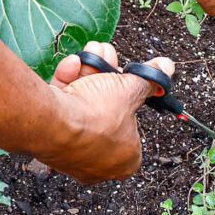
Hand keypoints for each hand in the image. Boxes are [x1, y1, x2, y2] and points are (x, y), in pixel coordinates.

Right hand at [40, 41, 174, 183]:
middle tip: (108, 56)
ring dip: (88, 74)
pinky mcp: (49, 141)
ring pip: (83, 106)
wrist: (49, 124)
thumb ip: (149, 80)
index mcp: (126, 161)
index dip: (130, 97)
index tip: (128, 76)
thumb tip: (165, 68)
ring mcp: (72, 153)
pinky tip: (72, 64)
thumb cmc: (94, 117)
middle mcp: (99, 163)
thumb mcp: (129, 91)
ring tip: (92, 51)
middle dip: (107, 77)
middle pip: (106, 111)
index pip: (134, 125)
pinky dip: (67, 84)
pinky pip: (63, 109)